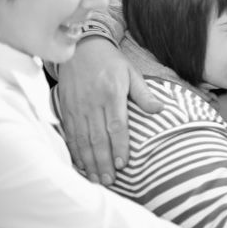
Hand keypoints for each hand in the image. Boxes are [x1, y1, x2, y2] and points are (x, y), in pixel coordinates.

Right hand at [57, 37, 161, 183]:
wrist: (81, 47)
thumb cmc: (110, 61)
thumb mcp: (131, 73)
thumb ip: (144, 94)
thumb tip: (160, 109)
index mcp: (112, 94)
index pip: (116, 126)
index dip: (119, 146)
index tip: (123, 164)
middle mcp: (93, 103)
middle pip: (98, 138)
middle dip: (104, 161)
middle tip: (109, 180)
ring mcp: (77, 107)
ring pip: (82, 139)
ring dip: (89, 161)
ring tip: (97, 178)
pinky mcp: (66, 108)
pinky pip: (70, 134)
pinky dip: (75, 151)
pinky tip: (81, 164)